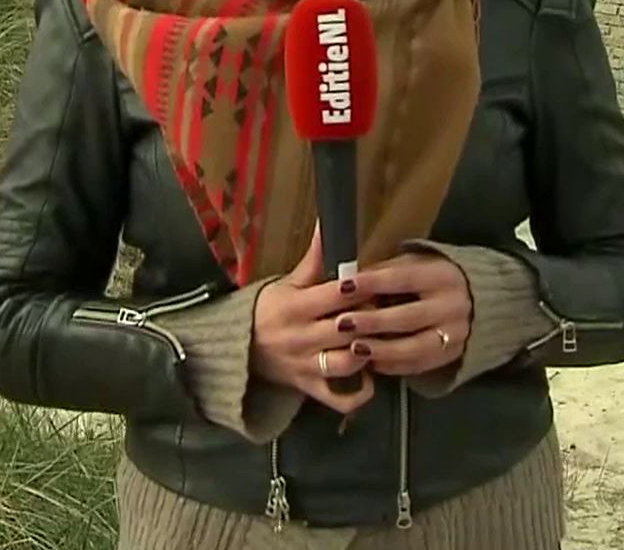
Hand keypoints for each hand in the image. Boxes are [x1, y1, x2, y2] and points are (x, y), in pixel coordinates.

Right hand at [251, 227, 376, 413]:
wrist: (238, 349)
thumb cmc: (268, 311)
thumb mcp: (287, 283)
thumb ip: (313, 260)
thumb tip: (328, 224)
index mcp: (295, 307)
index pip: (335, 296)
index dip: (360, 288)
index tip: (374, 281)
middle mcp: (301, 338)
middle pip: (346, 328)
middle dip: (369, 317)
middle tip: (384, 308)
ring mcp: (307, 367)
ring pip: (346, 363)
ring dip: (367, 351)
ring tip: (378, 339)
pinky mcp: (310, 389)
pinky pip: (339, 399)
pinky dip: (359, 392)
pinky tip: (371, 375)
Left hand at [341, 251, 471, 377]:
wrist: (480, 300)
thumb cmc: (433, 278)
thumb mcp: (417, 263)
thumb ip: (387, 271)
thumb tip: (350, 279)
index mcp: (442, 276)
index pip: (403, 278)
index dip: (372, 283)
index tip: (343, 286)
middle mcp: (452, 306)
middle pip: (408, 316)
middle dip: (373, 321)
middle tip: (342, 324)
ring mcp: (455, 334)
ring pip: (414, 347)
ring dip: (381, 349)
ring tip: (354, 348)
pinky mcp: (452, 355)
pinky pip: (419, 365)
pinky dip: (393, 365)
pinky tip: (371, 363)